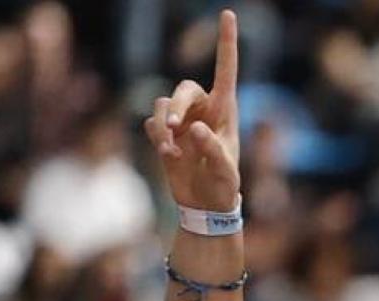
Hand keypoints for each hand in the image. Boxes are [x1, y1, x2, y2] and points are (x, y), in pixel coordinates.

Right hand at [144, 9, 240, 210]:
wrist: (205, 204)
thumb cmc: (224, 186)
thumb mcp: (226, 172)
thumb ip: (213, 151)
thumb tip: (196, 130)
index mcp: (226, 110)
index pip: (226, 70)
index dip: (226, 42)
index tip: (228, 14)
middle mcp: (203, 109)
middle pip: (183, 87)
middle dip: (176, 105)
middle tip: (175, 127)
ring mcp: (181, 120)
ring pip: (162, 102)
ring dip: (162, 123)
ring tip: (171, 150)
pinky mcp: (164, 132)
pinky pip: (150, 121)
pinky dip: (155, 135)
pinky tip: (167, 154)